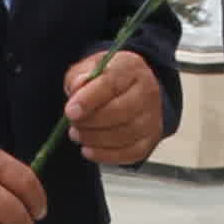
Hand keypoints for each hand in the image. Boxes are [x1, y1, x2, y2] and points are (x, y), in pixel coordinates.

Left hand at [63, 47, 163, 166]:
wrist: (130, 91)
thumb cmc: (105, 80)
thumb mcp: (88, 69)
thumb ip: (80, 77)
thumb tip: (78, 88)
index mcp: (131, 68)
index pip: (111, 84)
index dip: (89, 100)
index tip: (70, 112)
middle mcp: (147, 91)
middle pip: (120, 112)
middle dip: (91, 122)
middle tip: (73, 125)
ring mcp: (152, 117)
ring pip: (125, 134)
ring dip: (95, 139)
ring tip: (77, 135)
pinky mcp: (150, 139)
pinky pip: (130, 153)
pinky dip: (106, 155)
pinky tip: (89, 150)